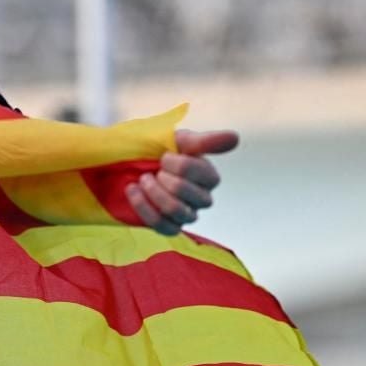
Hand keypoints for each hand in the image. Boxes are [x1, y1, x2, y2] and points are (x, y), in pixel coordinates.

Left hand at [125, 129, 239, 235]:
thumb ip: (205, 142)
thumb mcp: (178, 140)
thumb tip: (235, 138)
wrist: (129, 165)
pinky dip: (144, 208)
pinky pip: (164, 227)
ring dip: (153, 192)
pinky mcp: (170, 227)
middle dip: (162, 178)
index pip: (195, 170)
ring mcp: (188, 214)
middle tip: (153, 170)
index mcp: (208, 174)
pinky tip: (132, 190)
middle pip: (184, 191)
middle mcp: (203, 197)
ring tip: (142, 180)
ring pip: (175, 210)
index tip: (163, 155)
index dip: (173, 163)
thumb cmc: (158, 150)